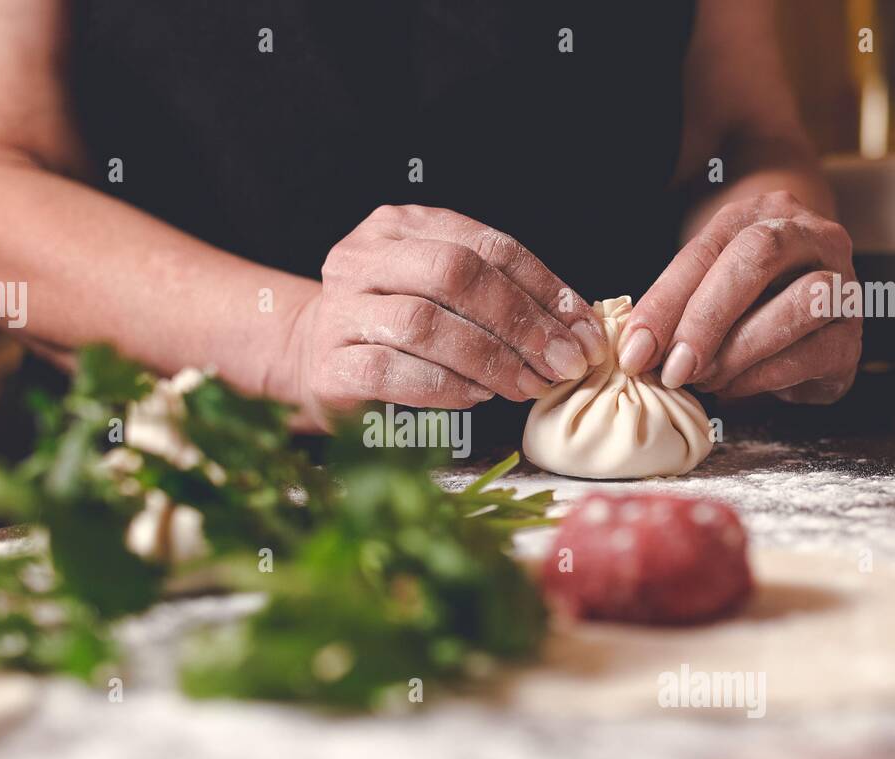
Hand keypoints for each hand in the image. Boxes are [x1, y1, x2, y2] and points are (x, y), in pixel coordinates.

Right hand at [295, 204, 606, 425]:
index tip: (584, 331)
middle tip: (561, 363)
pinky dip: (444, 386)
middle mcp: (364, 257)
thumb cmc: (394, 326)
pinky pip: (394, 372)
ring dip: (489, 359)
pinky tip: (476, 397)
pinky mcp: (329, 364)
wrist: (310, 357)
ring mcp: (340, 310)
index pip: (487, 245)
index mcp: (401, 225)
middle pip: (455, 274)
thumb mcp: (441, 292)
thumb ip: (499, 296)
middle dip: (520, 322)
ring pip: (425, 324)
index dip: (545, 287)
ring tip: (526, 385)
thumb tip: (579, 330)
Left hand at [617, 190, 861, 403]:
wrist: (804, 313)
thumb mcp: (703, 287)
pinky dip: (765, 375)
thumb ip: (674, 308)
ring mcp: (842, 283)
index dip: (666, 302)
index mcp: (759, 215)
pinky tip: (734, 386)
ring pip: (801, 302)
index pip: (706, 249)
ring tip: (704, 378)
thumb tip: (637, 351)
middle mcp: (810, 237)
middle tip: (674, 367)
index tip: (636, 350)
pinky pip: (815, 352)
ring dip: (741, 349)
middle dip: (707, 318)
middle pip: (760, 255)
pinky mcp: (853, 337)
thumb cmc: (741, 298)